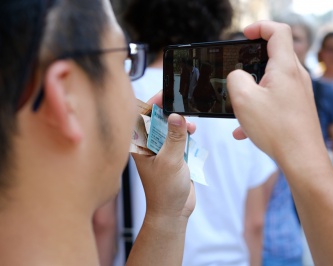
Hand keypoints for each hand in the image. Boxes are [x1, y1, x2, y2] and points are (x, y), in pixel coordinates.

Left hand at [132, 91, 195, 223]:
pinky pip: (178, 138)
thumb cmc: (165, 191)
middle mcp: (147, 146)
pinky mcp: (172, 155)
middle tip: (182, 106)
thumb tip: (177, 116)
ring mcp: (160, 150)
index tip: (165, 94)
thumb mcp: (171, 161)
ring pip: (169, 128)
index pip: (141, 118)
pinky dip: (186, 134)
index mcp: (139, 146)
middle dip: (170, 112)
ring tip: (191, 126)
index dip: (152, 104)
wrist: (173, 212)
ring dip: (180, 124)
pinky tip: (193, 133)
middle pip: (157, 120)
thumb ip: (174, 137)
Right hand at [227, 21, 322, 161]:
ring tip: (237, 109)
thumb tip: (237, 76)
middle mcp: (295, 76)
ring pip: (269, 82)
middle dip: (249, 64)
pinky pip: (272, 100)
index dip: (260, 27)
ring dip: (250, 91)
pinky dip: (256, 108)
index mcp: (284, 68)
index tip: (244, 35)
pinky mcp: (295, 107)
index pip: (278, 31)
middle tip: (234, 73)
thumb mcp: (243, 99)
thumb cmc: (276, 129)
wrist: (301, 158)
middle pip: (272, 56)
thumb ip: (235, 78)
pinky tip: (243, 130)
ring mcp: (297, 92)